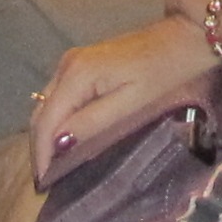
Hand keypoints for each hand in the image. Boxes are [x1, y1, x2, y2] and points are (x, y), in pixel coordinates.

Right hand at [27, 17, 216, 184]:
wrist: (183, 37)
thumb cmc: (163, 72)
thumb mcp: (130, 103)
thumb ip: (91, 122)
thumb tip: (57, 145)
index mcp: (77, 75)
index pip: (46, 121)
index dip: (41, 154)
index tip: (42, 184)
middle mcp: (66, 65)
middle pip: (40, 113)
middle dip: (39, 147)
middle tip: (46, 180)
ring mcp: (72, 61)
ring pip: (46, 104)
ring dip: (46, 135)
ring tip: (53, 165)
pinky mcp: (80, 63)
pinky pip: (58, 96)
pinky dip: (57, 119)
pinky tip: (65, 139)